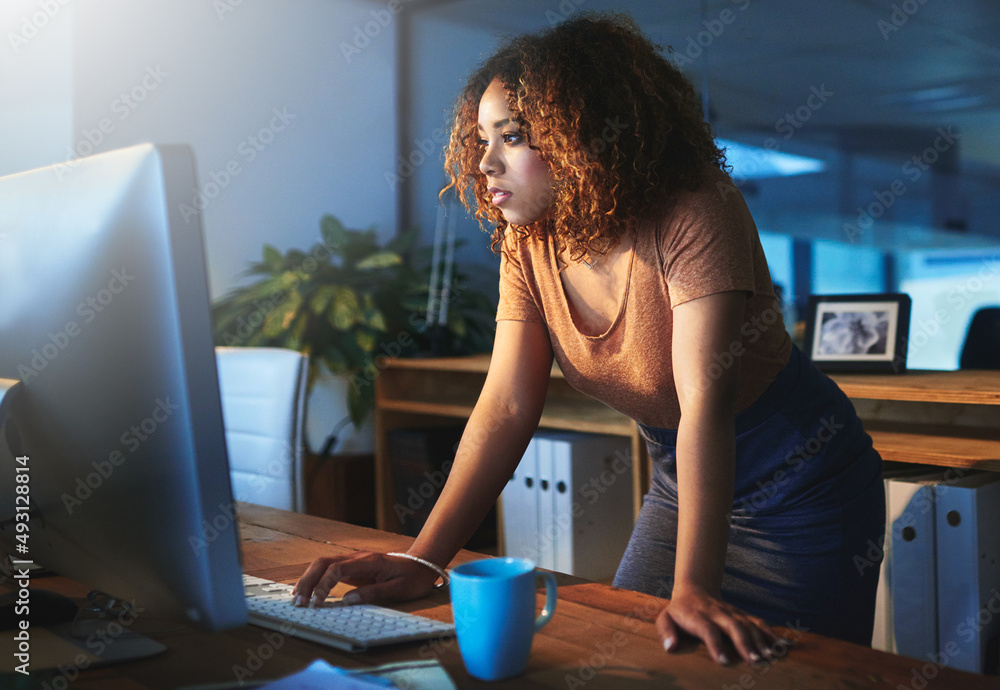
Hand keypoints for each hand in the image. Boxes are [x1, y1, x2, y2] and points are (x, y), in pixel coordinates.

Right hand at [292, 551, 439, 606]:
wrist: (423, 563)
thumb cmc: (413, 577)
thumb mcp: (400, 589)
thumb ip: (374, 593)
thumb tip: (347, 600)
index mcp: (368, 561)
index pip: (337, 569)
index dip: (323, 585)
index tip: (317, 603)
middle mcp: (357, 558)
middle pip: (323, 563)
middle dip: (308, 581)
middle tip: (299, 603)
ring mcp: (353, 561)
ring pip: (323, 565)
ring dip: (308, 579)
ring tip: (297, 598)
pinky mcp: (352, 568)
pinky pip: (329, 570)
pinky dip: (315, 579)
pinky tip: (307, 591)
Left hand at [656, 585, 778, 664]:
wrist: (694, 590)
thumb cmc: (678, 612)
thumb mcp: (664, 618)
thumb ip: (666, 633)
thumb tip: (671, 647)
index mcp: (697, 616)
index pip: (707, 630)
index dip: (715, 645)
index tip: (724, 662)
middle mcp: (717, 613)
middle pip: (733, 626)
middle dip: (745, 643)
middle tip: (756, 661)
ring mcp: (732, 613)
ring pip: (749, 624)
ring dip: (762, 641)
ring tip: (772, 658)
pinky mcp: (742, 615)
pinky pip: (759, 623)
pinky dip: (772, 634)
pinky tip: (784, 648)